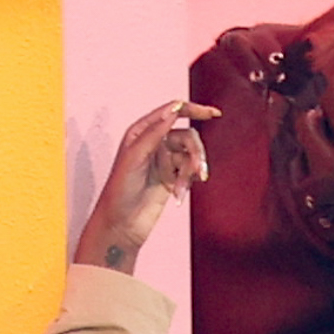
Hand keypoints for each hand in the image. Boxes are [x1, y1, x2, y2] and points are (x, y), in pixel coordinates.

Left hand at [73, 101, 215, 272]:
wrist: (121, 224)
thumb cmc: (120, 190)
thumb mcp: (135, 156)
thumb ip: (154, 132)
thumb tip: (173, 110)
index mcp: (141, 132)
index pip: (171, 112)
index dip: (192, 109)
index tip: (213, 114)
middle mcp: (154, 143)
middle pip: (187, 136)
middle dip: (195, 152)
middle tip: (198, 169)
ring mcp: (164, 160)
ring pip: (191, 155)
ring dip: (191, 170)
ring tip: (184, 187)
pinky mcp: (171, 177)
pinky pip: (190, 171)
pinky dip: (188, 181)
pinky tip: (179, 193)